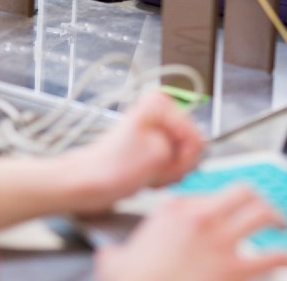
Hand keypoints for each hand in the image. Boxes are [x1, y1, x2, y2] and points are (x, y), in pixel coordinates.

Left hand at [63, 89, 205, 213]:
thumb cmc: (110, 168)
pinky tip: (144, 175)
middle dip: (175, 165)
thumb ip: (189, 150)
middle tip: (153, 170)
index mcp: (161, 104)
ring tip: (146, 172)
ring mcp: (156, 129)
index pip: (196, 138)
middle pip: (190, 146)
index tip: (163, 164)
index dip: (183, 158)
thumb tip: (200, 149)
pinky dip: (161, 174)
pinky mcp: (152, 146)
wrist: (86, 184)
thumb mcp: (160, 156)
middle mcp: (160, 112)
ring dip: (167, 172)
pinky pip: (171, 164)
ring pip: (183, 158)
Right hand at [95, 185, 286, 280]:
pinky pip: (275, 256)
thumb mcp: (117, 259)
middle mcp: (202, 217)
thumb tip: (112, 255)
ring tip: (284, 224)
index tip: (229, 211)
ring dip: (278, 218)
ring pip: (262, 214)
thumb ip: (122, 252)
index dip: (224, 203)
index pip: (211, 193)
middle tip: (265, 209)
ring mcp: (221, 241)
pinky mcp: (235, 269)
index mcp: (176, 210)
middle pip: (244, 192)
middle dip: (259, 199)